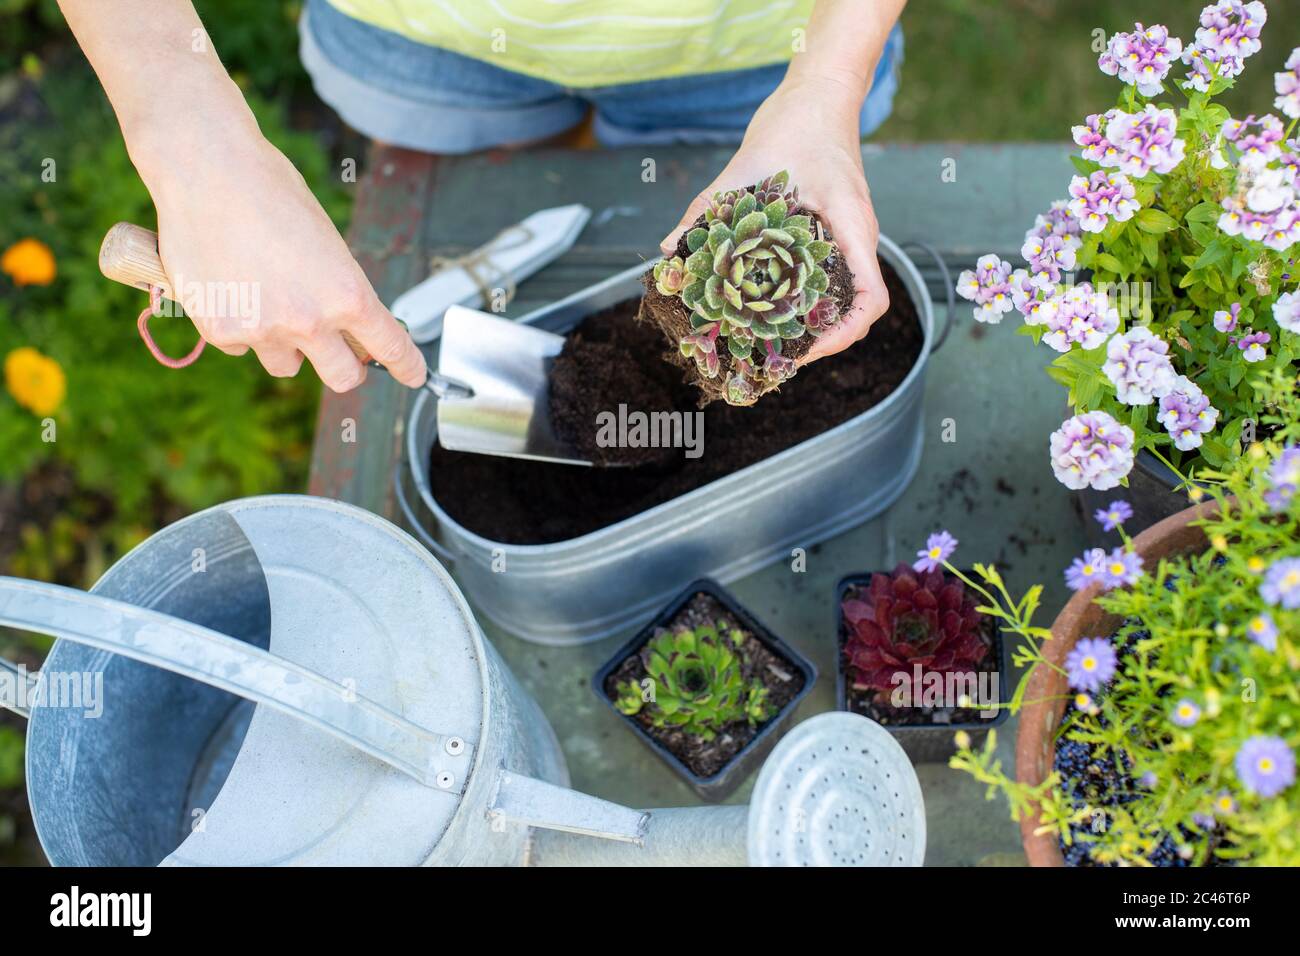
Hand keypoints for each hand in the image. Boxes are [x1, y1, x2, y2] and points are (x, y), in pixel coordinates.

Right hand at [146, 135, 425, 391]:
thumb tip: (349, 327)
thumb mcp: (327, 243)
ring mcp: (263, 331)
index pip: (390, 347)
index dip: (406, 366)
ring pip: (287, 366)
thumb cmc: (271, 193)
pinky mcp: (220, 331)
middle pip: (342, 377)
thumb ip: (341, 291)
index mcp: (347, 295)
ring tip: (268, 298)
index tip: (413, 376)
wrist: (206, 169)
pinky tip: (231, 285)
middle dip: (346, 368)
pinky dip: (240, 326)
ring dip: (286, 345)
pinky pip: (241, 347)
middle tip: (340, 354)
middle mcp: (309, 321)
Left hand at [660, 73, 888, 362]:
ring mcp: (847, 237)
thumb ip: (708, 208)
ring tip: (770, 340)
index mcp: (852, 226)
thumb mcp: (745, 166)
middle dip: (822, 340)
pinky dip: (804, 297)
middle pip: (856, 310)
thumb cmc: (795, 122)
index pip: (870, 298)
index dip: (843, 335)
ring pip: (844, 297)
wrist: (819, 92)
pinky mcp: (833, 232)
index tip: (806, 349)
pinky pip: (829, 277)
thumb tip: (670, 248)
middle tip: (775, 355)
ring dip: (814, 323)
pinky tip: (766, 304)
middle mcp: (856, 238)